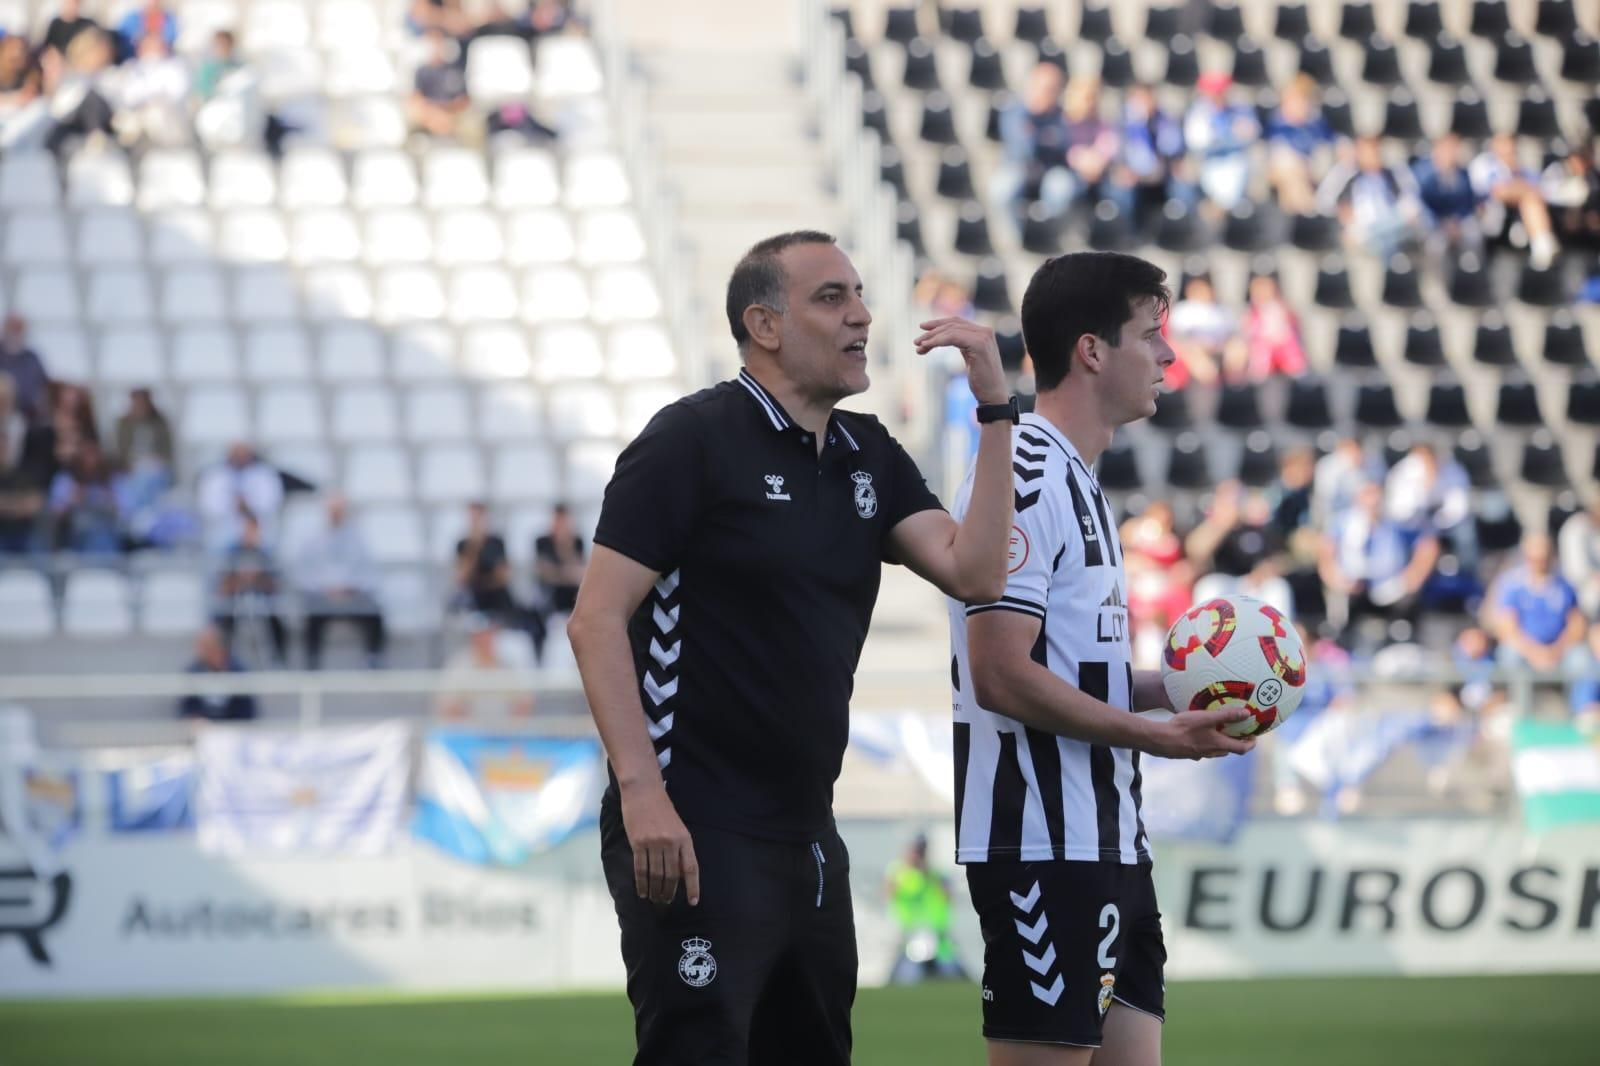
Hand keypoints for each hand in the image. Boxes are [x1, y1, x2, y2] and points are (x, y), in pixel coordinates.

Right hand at [620, 780, 700, 906]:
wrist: (643, 791)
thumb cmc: (661, 809)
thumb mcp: (678, 827)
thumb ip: (680, 848)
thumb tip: (681, 873)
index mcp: (685, 838)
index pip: (691, 868)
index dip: (693, 887)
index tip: (693, 902)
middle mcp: (671, 842)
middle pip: (672, 875)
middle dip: (669, 892)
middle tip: (666, 902)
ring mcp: (654, 843)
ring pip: (656, 875)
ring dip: (655, 890)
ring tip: (655, 899)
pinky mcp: (638, 843)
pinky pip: (640, 869)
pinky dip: (641, 883)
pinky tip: (642, 891)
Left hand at [915, 318, 1007, 406]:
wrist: (993, 396)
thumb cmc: (981, 382)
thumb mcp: (970, 358)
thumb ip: (963, 345)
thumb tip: (944, 338)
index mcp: (983, 333)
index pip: (957, 322)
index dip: (938, 323)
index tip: (922, 328)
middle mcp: (985, 331)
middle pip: (952, 324)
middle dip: (932, 331)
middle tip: (916, 342)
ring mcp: (983, 337)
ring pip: (951, 330)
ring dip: (932, 337)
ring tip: (918, 346)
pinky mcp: (979, 344)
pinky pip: (953, 337)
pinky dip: (938, 341)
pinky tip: (927, 347)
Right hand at [1151, 707, 1256, 759]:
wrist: (1161, 740)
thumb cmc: (1185, 728)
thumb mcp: (1207, 718)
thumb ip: (1227, 715)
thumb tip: (1247, 713)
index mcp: (1219, 745)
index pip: (1242, 749)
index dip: (1251, 744)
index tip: (1254, 737)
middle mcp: (1211, 753)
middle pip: (1229, 750)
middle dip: (1235, 741)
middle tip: (1237, 730)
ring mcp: (1199, 755)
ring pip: (1215, 750)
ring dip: (1220, 742)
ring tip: (1217, 730)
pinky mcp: (1188, 754)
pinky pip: (1201, 749)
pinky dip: (1205, 743)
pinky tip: (1197, 734)